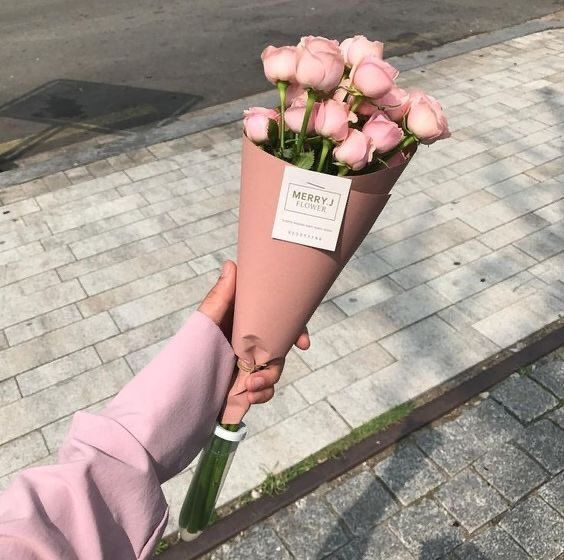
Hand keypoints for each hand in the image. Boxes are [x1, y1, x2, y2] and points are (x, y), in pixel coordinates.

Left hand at [198, 260, 309, 403]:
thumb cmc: (190, 346)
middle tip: (265, 373)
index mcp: (244, 324)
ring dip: (268, 382)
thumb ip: (221, 296)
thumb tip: (232, 264)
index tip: (302, 343)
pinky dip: (261, 395)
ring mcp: (247, 367)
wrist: (177, 388)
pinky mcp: (243, 387)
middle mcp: (249, 344)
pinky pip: (263, 392)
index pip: (277, 323)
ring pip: (272, 371)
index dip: (295, 331)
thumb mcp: (208, 319)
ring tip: (251, 389)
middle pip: (279, 349)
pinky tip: (249, 398)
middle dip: (279, 363)